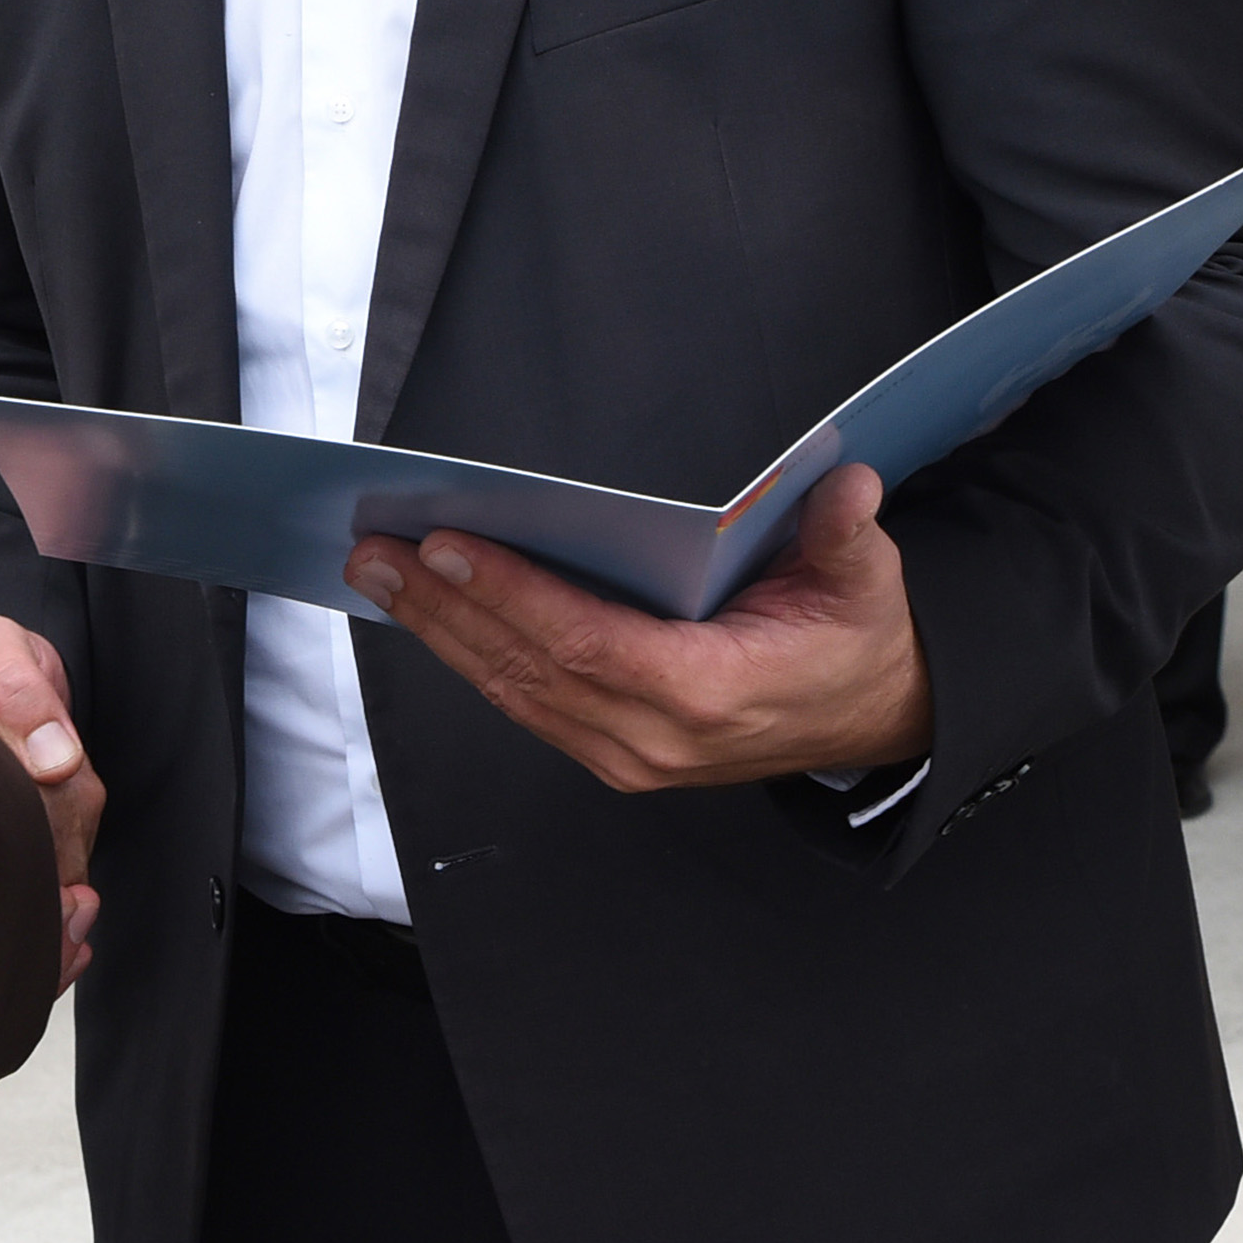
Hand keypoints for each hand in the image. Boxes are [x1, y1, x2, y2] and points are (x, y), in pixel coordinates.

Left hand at [343, 463, 932, 792]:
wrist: (868, 718)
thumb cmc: (853, 643)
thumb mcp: (867, 584)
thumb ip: (849, 537)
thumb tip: (851, 488)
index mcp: (712, 693)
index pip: (589, 643)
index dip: (513, 595)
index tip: (446, 547)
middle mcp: (657, 738)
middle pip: (529, 668)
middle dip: (444, 607)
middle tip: (373, 550)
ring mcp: (629, 755)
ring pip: (513, 691)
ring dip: (439, 631)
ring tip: (376, 572)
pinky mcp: (611, 753)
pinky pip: (525, 703)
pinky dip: (469, 655)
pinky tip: (426, 612)